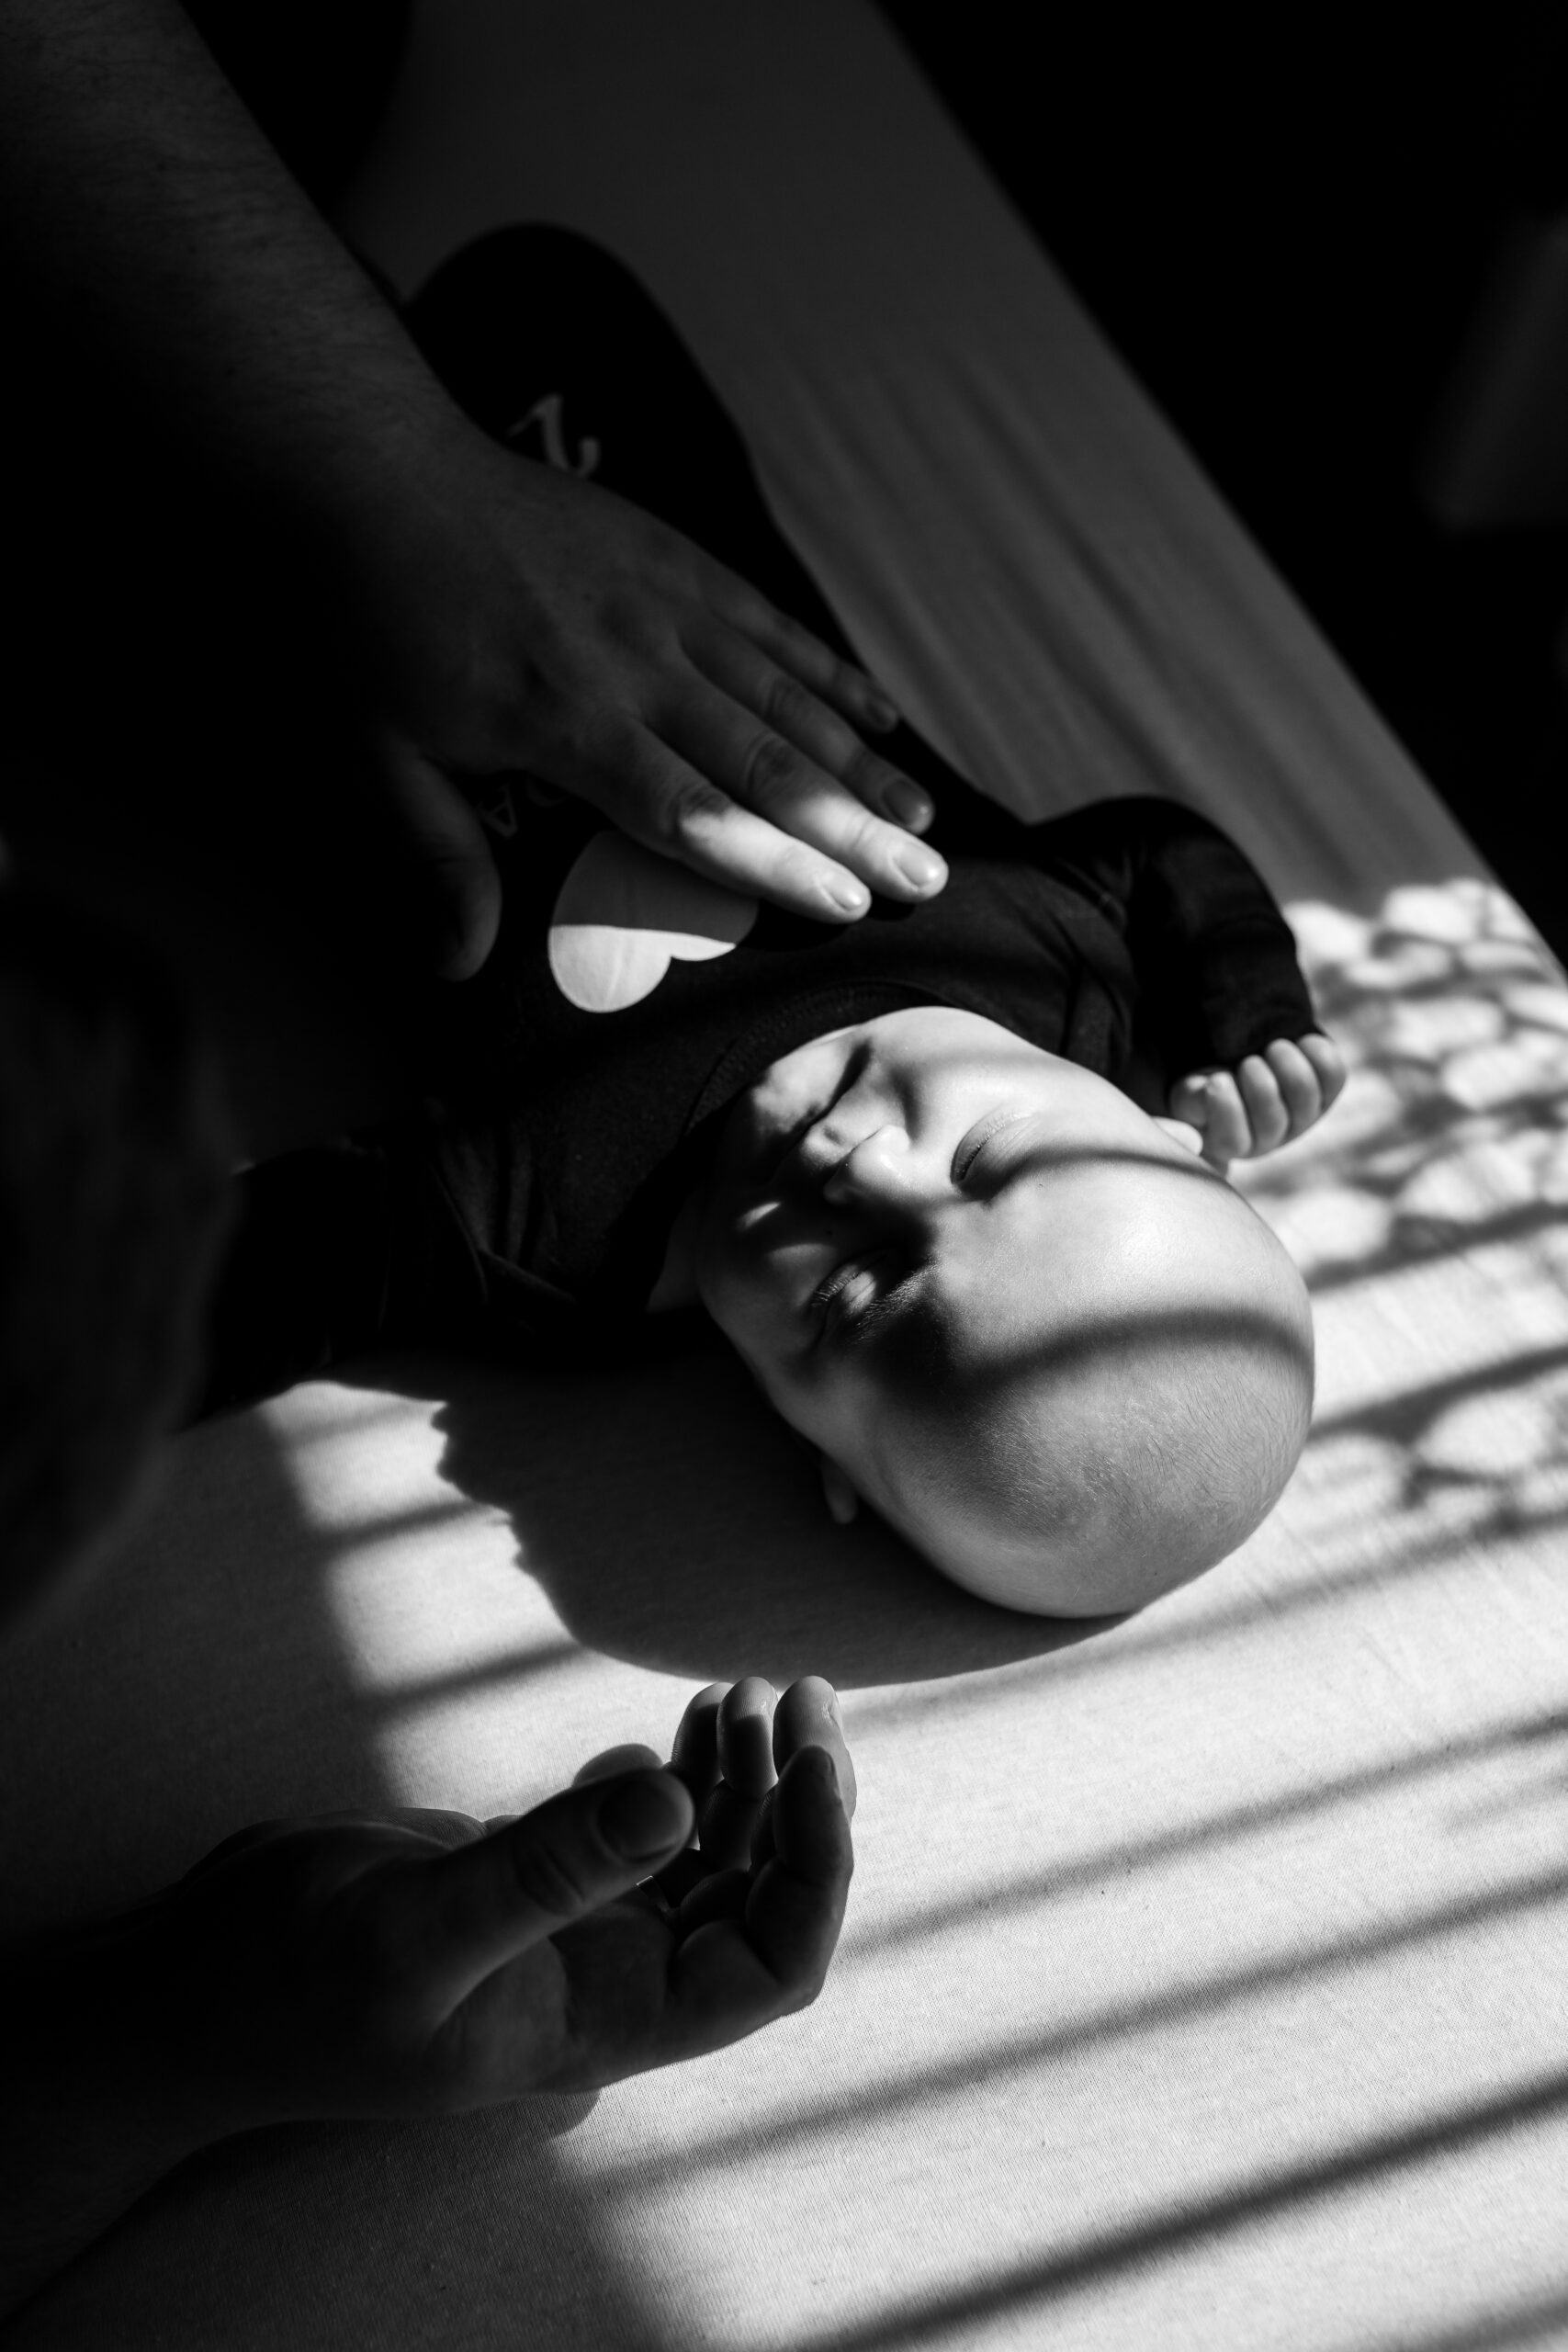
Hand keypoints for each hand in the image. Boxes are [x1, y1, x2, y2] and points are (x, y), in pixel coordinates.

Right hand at [136, 1675, 853, 2133]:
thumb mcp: (418, 1928)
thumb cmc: (292, 1985)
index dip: (813, 1870)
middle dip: (794, 1796)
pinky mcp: (530, 1878)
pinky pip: (639, 1826)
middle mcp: (609, 1978)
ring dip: (740, 1771)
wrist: (196, 1982)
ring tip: (750, 1688)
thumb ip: (547, 1868)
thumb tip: (672, 1800)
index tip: (816, 1763)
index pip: (768, 1966)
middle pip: (755, 1895)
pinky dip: (675, 1769)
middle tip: (800, 1691)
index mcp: (608, 2018)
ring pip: (704, 1851)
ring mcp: (572, 1926)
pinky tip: (683, 1723)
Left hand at [333, 426, 946, 976]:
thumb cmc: (358, 621)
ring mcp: (662, 600)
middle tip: (928, 878)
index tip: (845, 903)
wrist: (365, 465)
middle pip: (763, 758)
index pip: (689, 809)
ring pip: (783, 693)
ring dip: (861, 760)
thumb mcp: (368, 753)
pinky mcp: (672, 557)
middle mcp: (633, 660)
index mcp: (563, 716)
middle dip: (853, 826)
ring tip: (926, 820)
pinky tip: (884, 717)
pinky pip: (769, 623)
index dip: (772, 861)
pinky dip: (831, 671)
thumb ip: (430, 855)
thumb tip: (459, 966)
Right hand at [1166, 1032, 1345, 1170]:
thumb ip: (1191, 1101)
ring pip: (1303, 1091)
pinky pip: (1332, 1073)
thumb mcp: (1190, 1094)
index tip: (1218, 1079)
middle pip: (1271, 1117)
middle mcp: (1269, 1138)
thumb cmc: (1207, 1084)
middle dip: (1256, 1080)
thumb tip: (1209, 1094)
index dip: (1226, 1107)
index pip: (1232, 1140)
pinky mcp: (1327, 1091)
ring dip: (1284, 1062)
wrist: (1239, 1062)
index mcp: (1229, 1143)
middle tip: (1246, 1063)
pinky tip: (1296, 1044)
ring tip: (1271, 1049)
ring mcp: (1302, 1117)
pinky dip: (1313, 1051)